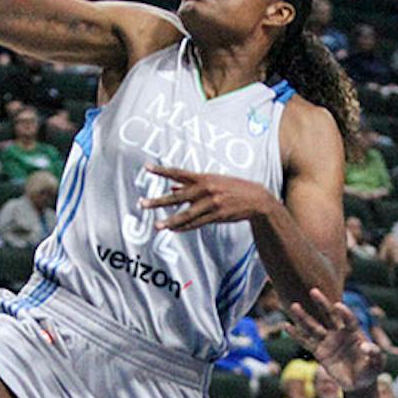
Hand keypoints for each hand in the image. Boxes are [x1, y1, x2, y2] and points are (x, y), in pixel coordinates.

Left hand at [138, 166, 275, 233]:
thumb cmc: (232, 188)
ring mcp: (212, 203)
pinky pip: (197, 223)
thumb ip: (191, 184)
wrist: (256, 199)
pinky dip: (185, 227)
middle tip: (142, 204)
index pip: (178, 172)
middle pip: (177, 196)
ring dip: (171, 221)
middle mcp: (206, 189)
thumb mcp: (213, 181)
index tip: (147, 167)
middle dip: (159, 201)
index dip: (162, 170)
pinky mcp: (218, 215)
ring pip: (186, 214)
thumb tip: (172, 186)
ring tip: (157, 226)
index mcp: (203, 177)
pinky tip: (173, 230)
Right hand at [288, 287, 383, 390]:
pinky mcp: (319, 352)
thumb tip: (365, 346)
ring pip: (314, 327)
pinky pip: (306, 342)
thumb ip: (375, 354)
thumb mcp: (377, 363)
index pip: (349, 320)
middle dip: (322, 304)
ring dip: (304, 317)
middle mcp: (339, 333)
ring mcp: (328, 341)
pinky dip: (296, 334)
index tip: (338, 306)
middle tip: (314, 291)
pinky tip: (286, 325)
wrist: (358, 382)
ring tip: (294, 306)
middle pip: (329, 316)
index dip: (344, 313)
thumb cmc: (370, 370)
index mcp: (354, 333)